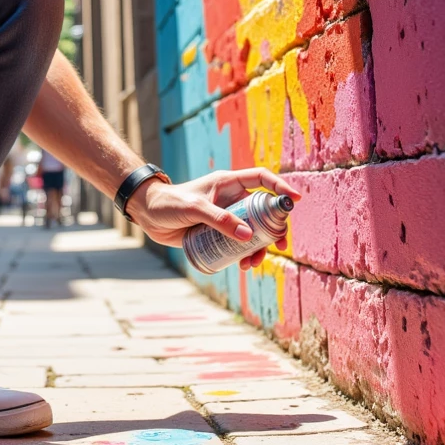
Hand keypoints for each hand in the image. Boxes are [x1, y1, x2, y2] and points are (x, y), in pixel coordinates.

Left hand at [125, 167, 300, 269]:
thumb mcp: (195, 208)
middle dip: (275, 228)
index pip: (261, 179)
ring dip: (259, 247)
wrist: (148, 214)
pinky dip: (245, 254)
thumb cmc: (169, 203)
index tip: (296, 199)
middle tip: (279, 245)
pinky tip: (242, 265)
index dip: (280, 187)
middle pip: (264, 211)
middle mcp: (232, 199)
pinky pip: (239, 244)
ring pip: (254, 231)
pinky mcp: (218, 233)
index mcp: (229, 183)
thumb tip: (247, 235)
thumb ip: (220, 220)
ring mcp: (226, 217)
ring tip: (252, 263)